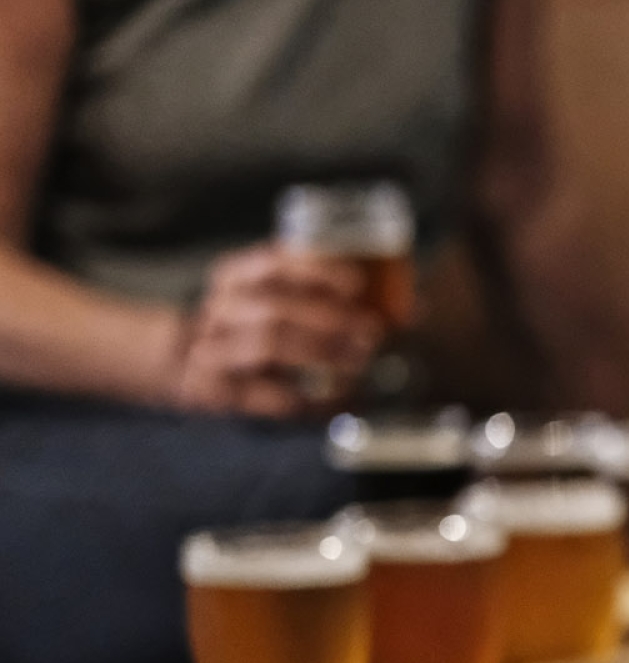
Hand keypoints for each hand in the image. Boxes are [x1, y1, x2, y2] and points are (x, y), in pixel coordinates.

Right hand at [170, 244, 378, 417]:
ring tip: (357, 361)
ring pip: (268, 344)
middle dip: (329, 319)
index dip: (317, 272)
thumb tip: (402, 305)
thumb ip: (321, 294)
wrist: (192, 364)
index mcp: (235, 276)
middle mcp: (220, 307)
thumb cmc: (255, 326)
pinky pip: (258, 392)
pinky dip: (297, 396)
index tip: (356, 284)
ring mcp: (211, 347)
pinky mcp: (212, 387)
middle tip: (370, 332)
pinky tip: (329, 400)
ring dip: (319, 352)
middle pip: (275, 307)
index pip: (274, 263)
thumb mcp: (278, 298)